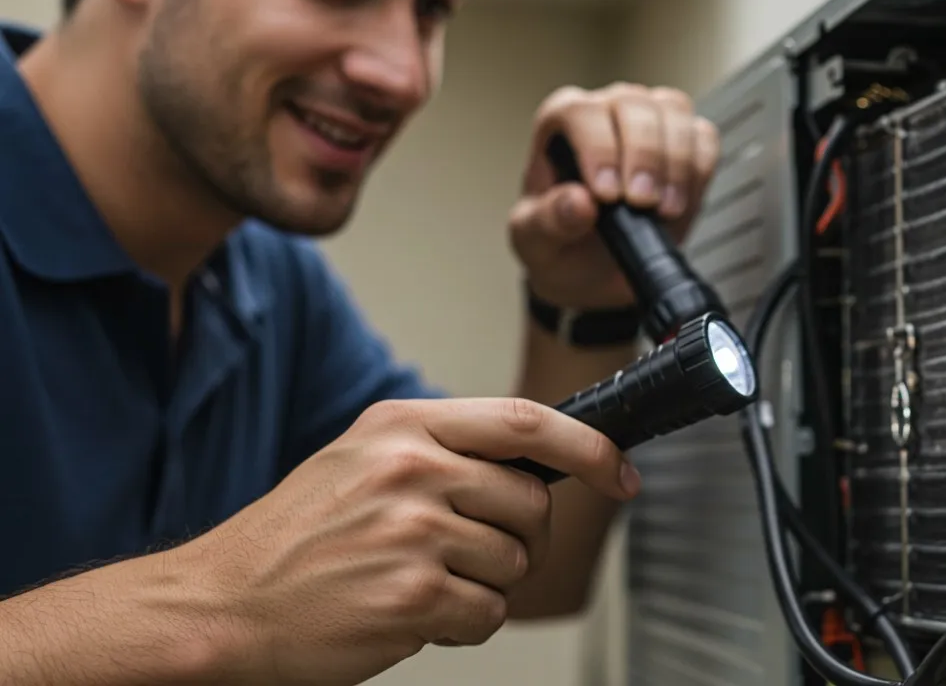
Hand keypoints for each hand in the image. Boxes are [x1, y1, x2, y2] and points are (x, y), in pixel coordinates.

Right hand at [171, 398, 640, 684]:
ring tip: (420, 581)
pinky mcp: (412, 596)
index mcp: (403, 425)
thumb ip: (444, 448)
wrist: (223, 605)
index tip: (619, 470)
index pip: (527, 422)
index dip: (589, 447)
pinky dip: (463, 625)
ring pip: (514, 563)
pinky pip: (488, 615)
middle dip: (521, 540)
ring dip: (483, 586)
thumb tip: (537, 463)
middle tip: (472, 555)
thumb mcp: (363, 459)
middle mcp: (411, 469)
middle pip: (531, 503)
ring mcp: (413, 531)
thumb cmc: (296, 538)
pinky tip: (413, 614)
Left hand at [510, 82, 720, 310]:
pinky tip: (680, 204)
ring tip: (664, 210)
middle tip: (642, 203)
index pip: (581, 112)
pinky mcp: (685, 144)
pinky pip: (703, 138)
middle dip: (643, 155)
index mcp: (561, 123)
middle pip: (634, 104)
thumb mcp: (538, 242)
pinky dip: (698, 171)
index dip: (598, 149)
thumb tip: (579, 202)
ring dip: (676, 161)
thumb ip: (550, 221)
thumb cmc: (560, 245)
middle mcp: (606, 111)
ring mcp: (650, 121)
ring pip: (674, 111)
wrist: (596, 270)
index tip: (607, 195)